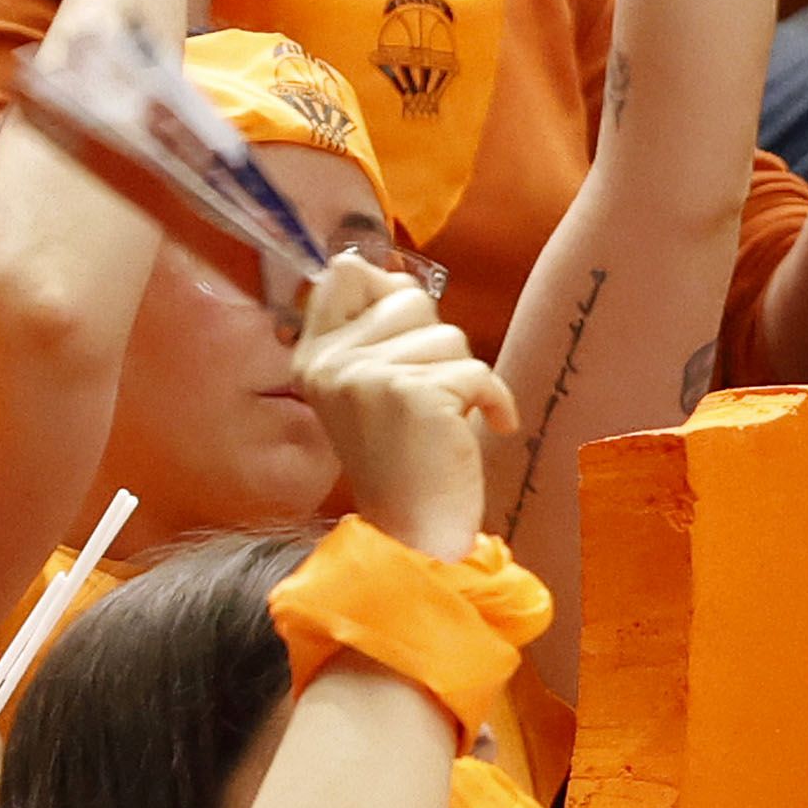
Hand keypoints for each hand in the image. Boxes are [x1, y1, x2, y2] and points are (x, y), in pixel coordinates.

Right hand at [295, 253, 519, 554]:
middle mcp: (331, 363)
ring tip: (444, 421)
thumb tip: (392, 277)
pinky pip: (477, 370)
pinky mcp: (410, 394)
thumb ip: (372, 334)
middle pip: (408, 297)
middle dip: (436, 342)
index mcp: (312, 358)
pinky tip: (486, 428)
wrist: (414, 535)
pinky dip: (495, 401)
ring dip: (463, 376)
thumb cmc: (404, 461)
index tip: (405, 330)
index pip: (343, 272)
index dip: (386, 288)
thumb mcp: (367, 390)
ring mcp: (366, 377)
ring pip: (449, 334)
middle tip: (428, 395)